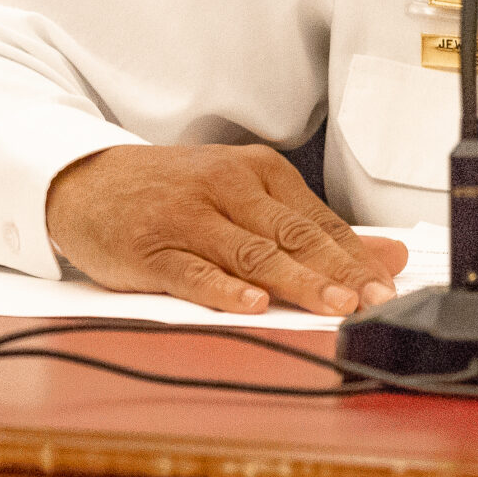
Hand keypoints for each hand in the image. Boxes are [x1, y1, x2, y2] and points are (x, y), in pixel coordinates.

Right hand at [45, 143, 407, 316]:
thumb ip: (312, 230)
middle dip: (338, 271)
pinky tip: (252, 303)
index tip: (389, 284)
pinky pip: (194, 271)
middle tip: (374, 298)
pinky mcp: (151, 247)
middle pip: (293, 235)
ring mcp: (188, 216)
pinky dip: (225, 289)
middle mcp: (227, 187)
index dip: (357, 256)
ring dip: (296, 281)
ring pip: (252, 252)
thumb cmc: (175, 192)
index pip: (318, 221)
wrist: (88, 180)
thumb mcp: (245, 197)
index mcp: (258, 172)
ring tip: (333, 305)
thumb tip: (386, 255)